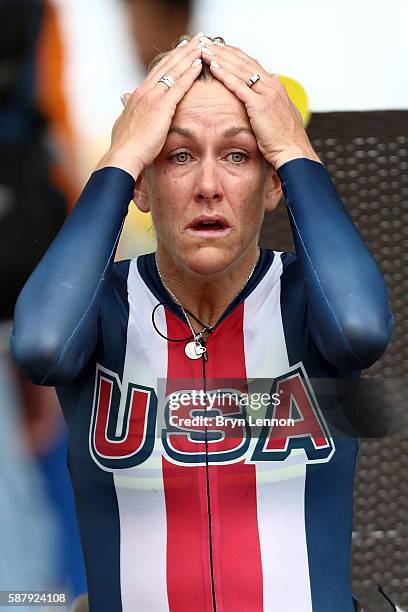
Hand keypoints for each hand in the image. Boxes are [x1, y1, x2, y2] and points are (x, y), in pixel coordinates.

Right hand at [95, 33, 206, 179]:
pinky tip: (199, 63)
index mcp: (137, 95)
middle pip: (167, 65)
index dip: (170, 60)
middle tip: (196, 38)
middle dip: (183, 50)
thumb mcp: (124, 122)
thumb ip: (127, 109)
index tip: (181, 49)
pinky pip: (178, 85)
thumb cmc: (125, 146)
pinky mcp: (162, 106)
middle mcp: (144, 91)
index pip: (156, 72)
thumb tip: (124, 99)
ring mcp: (153, 97)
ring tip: (202, 43)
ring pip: (174, 70)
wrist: (124, 155)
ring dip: (189, 55)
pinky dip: (189, 73)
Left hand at [200, 42, 321, 169]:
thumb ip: (274, 101)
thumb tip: (271, 89)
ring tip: (204, 49)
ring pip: (239, 69)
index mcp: (276, 86)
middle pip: (244, 62)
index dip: (235, 54)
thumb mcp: (281, 115)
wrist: (293, 151)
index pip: (252, 64)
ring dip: (220, 58)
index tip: (220, 48)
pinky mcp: (259, 105)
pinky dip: (225, 74)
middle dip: (224, 51)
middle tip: (207, 42)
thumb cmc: (286, 139)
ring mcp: (266, 93)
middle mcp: (272, 85)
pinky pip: (238, 85)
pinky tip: (213, 66)